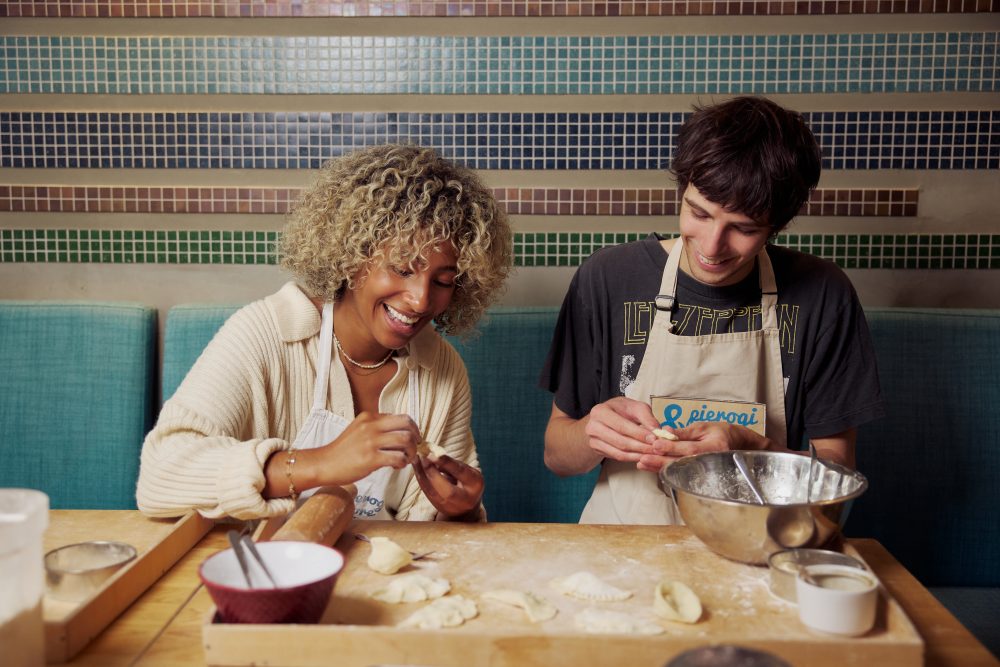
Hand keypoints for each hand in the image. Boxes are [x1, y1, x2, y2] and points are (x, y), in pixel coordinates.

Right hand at [318, 412, 419, 484]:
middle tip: (414, 448)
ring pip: (405, 440)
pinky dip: (402, 463)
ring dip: (411, 451)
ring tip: (406, 459)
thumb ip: (377, 427)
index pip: (401, 417)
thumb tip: (399, 432)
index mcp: (369, 417)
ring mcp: (371, 442)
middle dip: (416, 437)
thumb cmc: (343, 450)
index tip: (413, 438)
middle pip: (407, 424)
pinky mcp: (371, 459)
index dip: (412, 428)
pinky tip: (397, 466)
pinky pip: (397, 458)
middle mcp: (371, 426)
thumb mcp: (359, 429)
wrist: (324, 463)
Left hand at [412, 454, 483, 518]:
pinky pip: (426, 492)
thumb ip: (453, 465)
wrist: (466, 507)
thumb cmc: (467, 483)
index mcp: (475, 484)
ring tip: (416, 459)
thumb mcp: (467, 471)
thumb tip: (434, 456)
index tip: (433, 454)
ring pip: (433, 492)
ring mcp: (450, 506)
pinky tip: (416, 467)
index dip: (447, 463)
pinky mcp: (437, 507)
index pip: (460, 473)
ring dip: (422, 474)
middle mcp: (464, 499)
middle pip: (447, 490)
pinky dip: (420, 478)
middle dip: (432, 473)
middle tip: (423, 457)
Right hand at [584, 396, 659, 463]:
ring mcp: (593, 440)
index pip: (621, 426)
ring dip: (638, 455)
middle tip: (657, 450)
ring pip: (619, 452)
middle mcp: (593, 426)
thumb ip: (646, 416)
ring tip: (653, 454)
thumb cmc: (621, 410)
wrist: (604, 418)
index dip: (639, 434)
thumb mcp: (634, 407)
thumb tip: (657, 431)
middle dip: (641, 447)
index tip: (655, 439)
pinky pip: (617, 457)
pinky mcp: (597, 450)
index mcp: (600, 411)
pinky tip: (643, 456)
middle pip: (620, 441)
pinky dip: (632, 458)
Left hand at [637, 421, 768, 471]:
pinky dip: (662, 469)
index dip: (671, 447)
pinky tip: (649, 466)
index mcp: (712, 447)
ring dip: (658, 467)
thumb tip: (665, 431)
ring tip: (642, 463)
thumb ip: (684, 431)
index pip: (689, 448)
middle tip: (643, 458)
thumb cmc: (719, 432)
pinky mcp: (697, 474)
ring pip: (677, 470)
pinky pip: (678, 472)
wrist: (736, 445)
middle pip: (680, 463)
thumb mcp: (703, 427)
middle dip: (660, 460)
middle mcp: (708, 462)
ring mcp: (704, 471)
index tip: (655, 444)